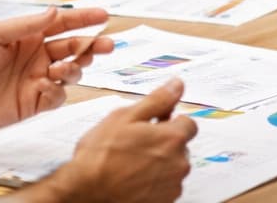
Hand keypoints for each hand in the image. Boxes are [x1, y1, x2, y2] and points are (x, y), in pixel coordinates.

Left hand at [0, 7, 113, 131]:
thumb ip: (27, 24)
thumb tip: (56, 11)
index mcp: (28, 35)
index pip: (62, 23)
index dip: (83, 19)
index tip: (103, 15)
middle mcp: (37, 55)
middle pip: (73, 48)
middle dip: (92, 45)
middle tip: (106, 45)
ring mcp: (36, 79)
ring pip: (70, 72)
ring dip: (74, 68)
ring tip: (62, 68)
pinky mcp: (32, 103)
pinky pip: (56, 96)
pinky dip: (58, 91)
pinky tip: (47, 86)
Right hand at [55, 79, 195, 202]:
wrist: (87, 193)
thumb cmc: (101, 157)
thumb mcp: (125, 117)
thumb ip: (157, 100)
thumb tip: (177, 85)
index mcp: (172, 138)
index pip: (189, 123)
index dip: (170, 121)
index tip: (155, 124)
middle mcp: (179, 163)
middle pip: (181, 146)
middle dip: (164, 142)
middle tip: (137, 143)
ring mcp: (172, 185)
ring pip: (173, 167)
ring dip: (160, 163)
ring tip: (131, 162)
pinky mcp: (164, 202)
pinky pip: (166, 186)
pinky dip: (154, 181)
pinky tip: (133, 178)